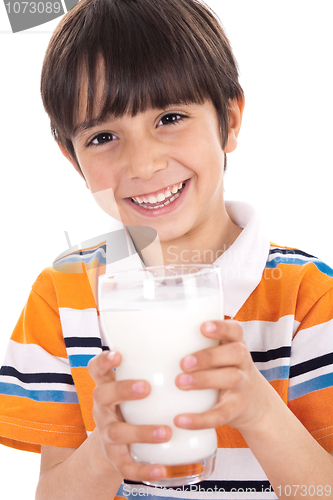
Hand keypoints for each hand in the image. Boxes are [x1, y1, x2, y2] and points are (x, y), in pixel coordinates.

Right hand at [88, 351, 171, 481]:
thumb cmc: (132, 406)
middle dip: (123, 390)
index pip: (96, 369)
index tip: (118, 354)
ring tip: (166, 432)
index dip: (104, 361)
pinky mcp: (116, 458)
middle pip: (103, 396)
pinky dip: (144, 470)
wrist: (114, 446)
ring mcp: (107, 434)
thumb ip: (152, 368)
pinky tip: (163, 469)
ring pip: (117, 432)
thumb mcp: (134, 385)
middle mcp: (103, 408)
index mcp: (107, 386)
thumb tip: (190, 341)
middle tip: (146, 387)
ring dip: (141, 431)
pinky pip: (127, 467)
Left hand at [174, 320, 272, 433]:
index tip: (203, 327)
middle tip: (183, 362)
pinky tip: (181, 420)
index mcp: (235, 344)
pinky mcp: (237, 408)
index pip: (235, 330)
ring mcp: (242, 385)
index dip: (221, 327)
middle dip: (208, 356)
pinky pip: (221, 414)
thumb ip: (196, 345)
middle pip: (234, 353)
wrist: (256, 405)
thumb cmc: (225, 371)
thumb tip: (151, 338)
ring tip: (180, 383)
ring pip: (230, 378)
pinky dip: (201, 419)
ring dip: (204, 380)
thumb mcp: (220, 355)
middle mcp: (243, 362)